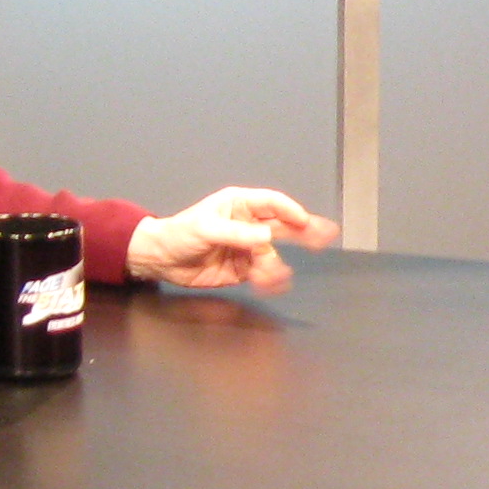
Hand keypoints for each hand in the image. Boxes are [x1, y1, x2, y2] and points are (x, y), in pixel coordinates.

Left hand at [133, 187, 336, 292]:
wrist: (161, 261)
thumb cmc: (179, 234)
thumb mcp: (205, 229)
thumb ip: (236, 233)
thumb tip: (267, 237)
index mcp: (239, 205)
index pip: (272, 204)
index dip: (290, 211)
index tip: (304, 221)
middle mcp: (248, 224)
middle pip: (284, 226)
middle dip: (305, 231)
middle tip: (327, 235)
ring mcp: (248, 247)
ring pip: (273, 255)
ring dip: (275, 267)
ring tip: (270, 278)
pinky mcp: (244, 269)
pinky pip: (264, 273)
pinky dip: (270, 280)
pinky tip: (270, 284)